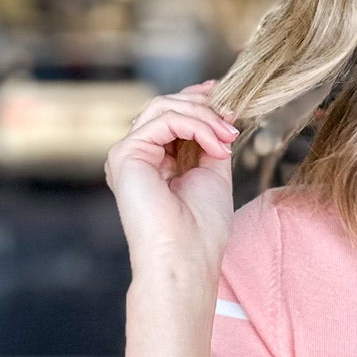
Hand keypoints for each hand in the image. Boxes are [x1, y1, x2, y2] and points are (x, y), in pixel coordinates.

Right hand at [103, 81, 241, 283]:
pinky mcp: (125, 154)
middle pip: (165, 107)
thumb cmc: (201, 228)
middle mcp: (137, 156)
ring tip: (227, 136)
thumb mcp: (213, 173)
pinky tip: (215, 145)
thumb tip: (221, 113)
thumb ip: (210, 142)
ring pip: (163, 108)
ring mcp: (128, 154)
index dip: (198, 102)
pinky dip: (196, 126)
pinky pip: (164, 120)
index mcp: (154, 162)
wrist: (186, 257)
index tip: (227, 99)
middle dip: (203, 107)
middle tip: (232, 120)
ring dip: (203, 117)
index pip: (171, 117)